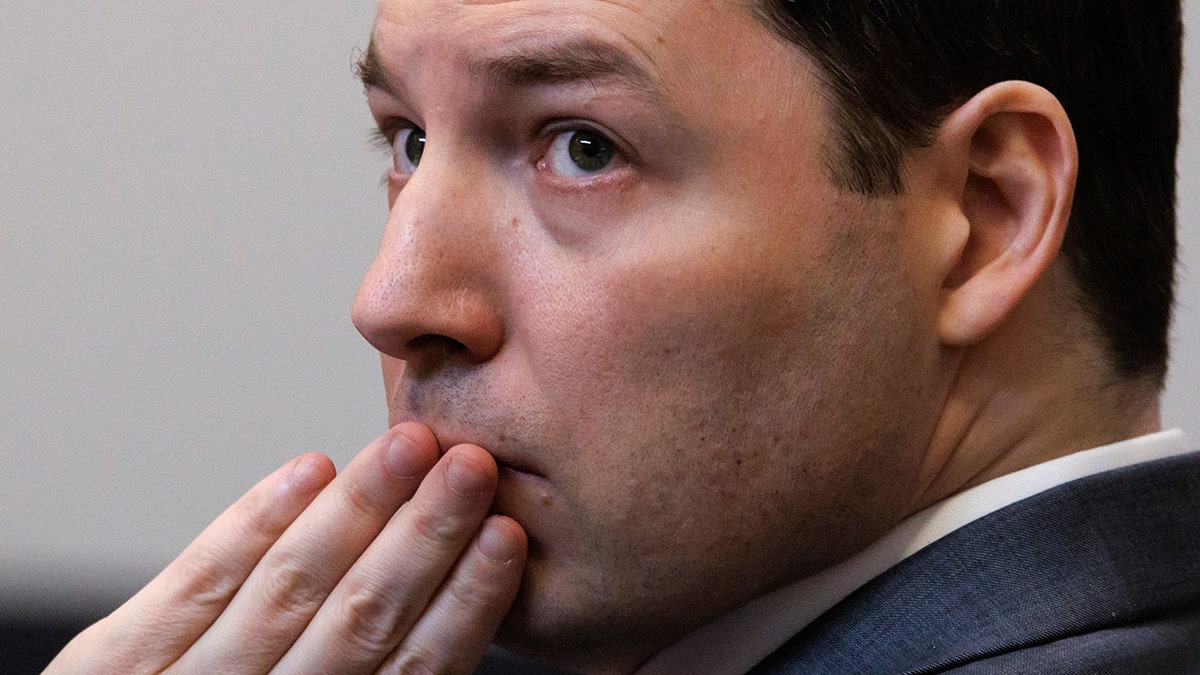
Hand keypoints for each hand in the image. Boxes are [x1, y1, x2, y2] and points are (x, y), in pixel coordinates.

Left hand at [47, 423, 527, 673]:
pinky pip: (193, 584)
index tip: (506, 537)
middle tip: (470, 466)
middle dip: (422, 537)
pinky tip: (308, 470)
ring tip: (408, 448)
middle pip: (358, 620)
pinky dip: (253, 523)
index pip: (413, 674)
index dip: (464, 603)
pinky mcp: (110, 666)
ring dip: (356, 511)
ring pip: (285, 589)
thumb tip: (451, 614)